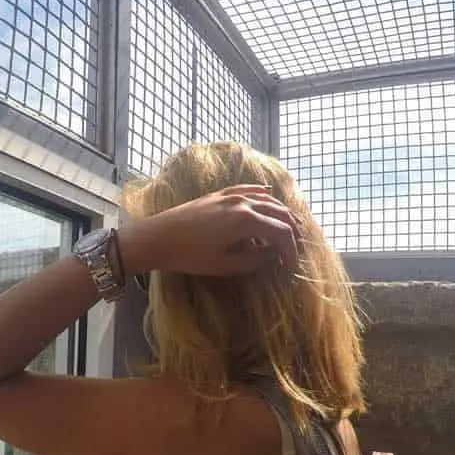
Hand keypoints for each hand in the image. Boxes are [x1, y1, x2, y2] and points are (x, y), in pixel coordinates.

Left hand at [121, 184, 299, 277]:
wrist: (159, 236)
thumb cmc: (190, 255)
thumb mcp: (224, 265)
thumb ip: (254, 260)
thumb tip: (273, 256)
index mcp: (247, 221)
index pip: (281, 232)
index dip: (290, 249)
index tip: (291, 265)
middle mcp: (244, 203)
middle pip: (279, 212)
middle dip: (291, 229)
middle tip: (296, 246)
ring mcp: (231, 196)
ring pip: (266, 199)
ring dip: (281, 212)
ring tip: (290, 225)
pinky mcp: (219, 195)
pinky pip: (248, 189)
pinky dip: (262, 193)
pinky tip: (268, 194)